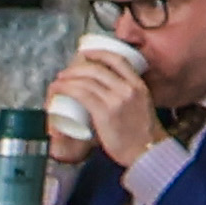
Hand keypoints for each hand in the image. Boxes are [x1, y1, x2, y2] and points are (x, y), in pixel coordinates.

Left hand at [46, 42, 154, 160]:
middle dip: (77, 67)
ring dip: (68, 78)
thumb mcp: (140, 107)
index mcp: (139, 85)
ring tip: (58, 82)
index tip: (86, 54)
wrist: (147, 151)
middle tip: (66, 73)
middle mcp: (128, 88)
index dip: (100, 53)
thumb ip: (126, 99)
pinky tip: (58, 89)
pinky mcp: (104, 111)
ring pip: (86, 80)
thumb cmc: (141, 134)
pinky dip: (66, 88)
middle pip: (97, 68)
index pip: (119, 60)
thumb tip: (106, 96)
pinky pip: (81, 93)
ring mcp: (116, 99)